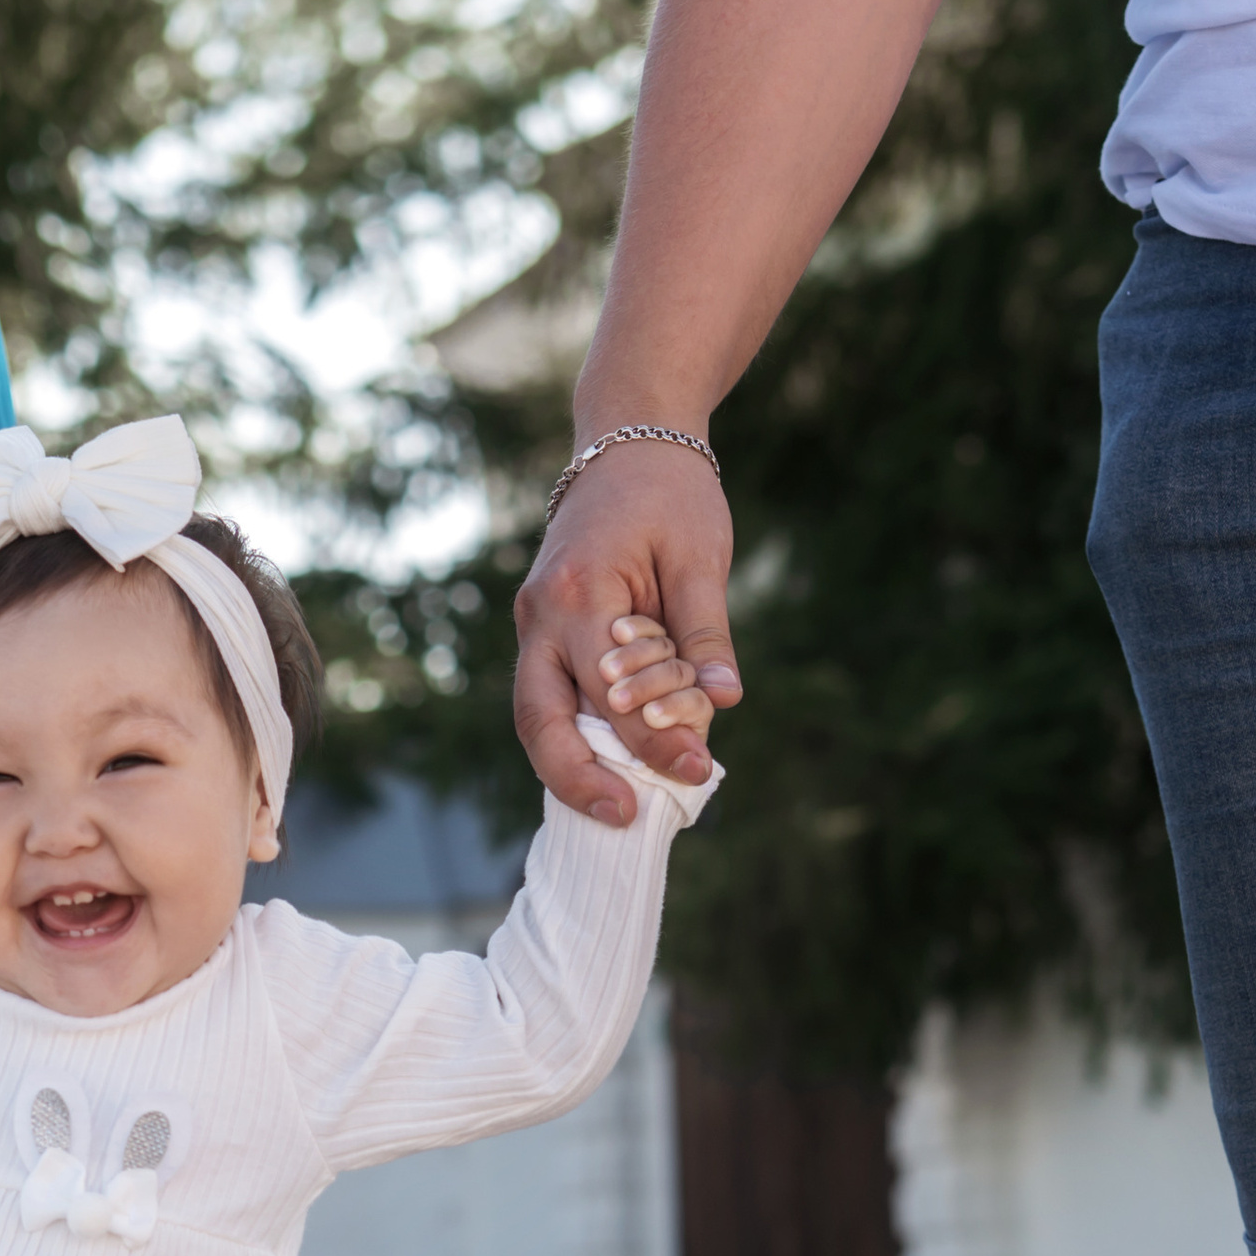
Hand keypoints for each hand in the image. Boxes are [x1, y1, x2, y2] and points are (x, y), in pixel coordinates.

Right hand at [513, 444, 740, 823]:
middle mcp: (540, 614)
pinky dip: (574, 736)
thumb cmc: (670, 492)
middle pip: (540, 721)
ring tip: (617, 805)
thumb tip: (723, 705)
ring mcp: (532, 623)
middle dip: (579, 779)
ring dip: (570, 766)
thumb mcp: (700, 558)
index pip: (613, 693)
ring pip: (535, 716)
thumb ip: (705, 636)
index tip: (699, 771)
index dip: (655, 742)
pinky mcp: (542, 630)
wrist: (628, 438)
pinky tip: (611, 765)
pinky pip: (548, 697)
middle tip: (626, 817)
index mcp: (579, 592)